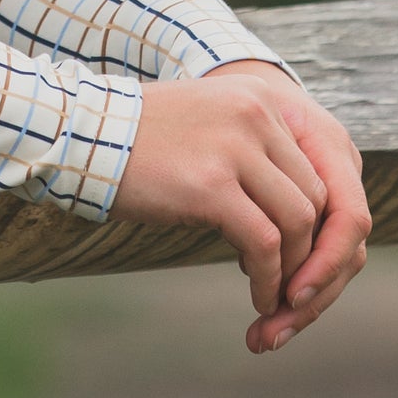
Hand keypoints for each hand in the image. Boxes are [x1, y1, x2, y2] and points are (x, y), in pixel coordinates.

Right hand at [111, 59, 368, 354]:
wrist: (81, 135)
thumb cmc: (140, 141)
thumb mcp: (211, 124)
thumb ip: (254, 150)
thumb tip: (293, 208)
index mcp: (261, 98)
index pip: (314, 170)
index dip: (314, 223)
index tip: (300, 256)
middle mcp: (256, 116)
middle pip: (315, 199)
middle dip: (311, 253)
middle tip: (293, 287)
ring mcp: (234, 150)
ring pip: (298, 224)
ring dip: (294, 272)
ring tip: (276, 299)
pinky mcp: (211, 187)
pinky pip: (265, 245)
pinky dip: (268, 280)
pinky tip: (259, 299)